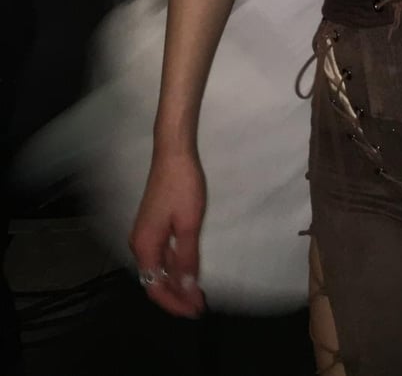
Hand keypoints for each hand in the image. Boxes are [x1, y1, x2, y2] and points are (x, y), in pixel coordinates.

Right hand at [129, 148, 206, 317]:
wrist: (173, 154)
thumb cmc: (182, 186)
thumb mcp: (189, 224)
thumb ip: (187, 258)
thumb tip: (187, 288)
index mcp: (144, 246)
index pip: (155, 287)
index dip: (174, 302)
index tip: (193, 311)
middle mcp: (140, 244)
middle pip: (155, 280)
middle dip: (176, 295)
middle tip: (199, 306)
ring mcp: (145, 234)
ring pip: (159, 268)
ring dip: (177, 282)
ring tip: (197, 293)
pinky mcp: (153, 226)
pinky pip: (162, 255)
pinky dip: (175, 266)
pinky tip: (189, 270)